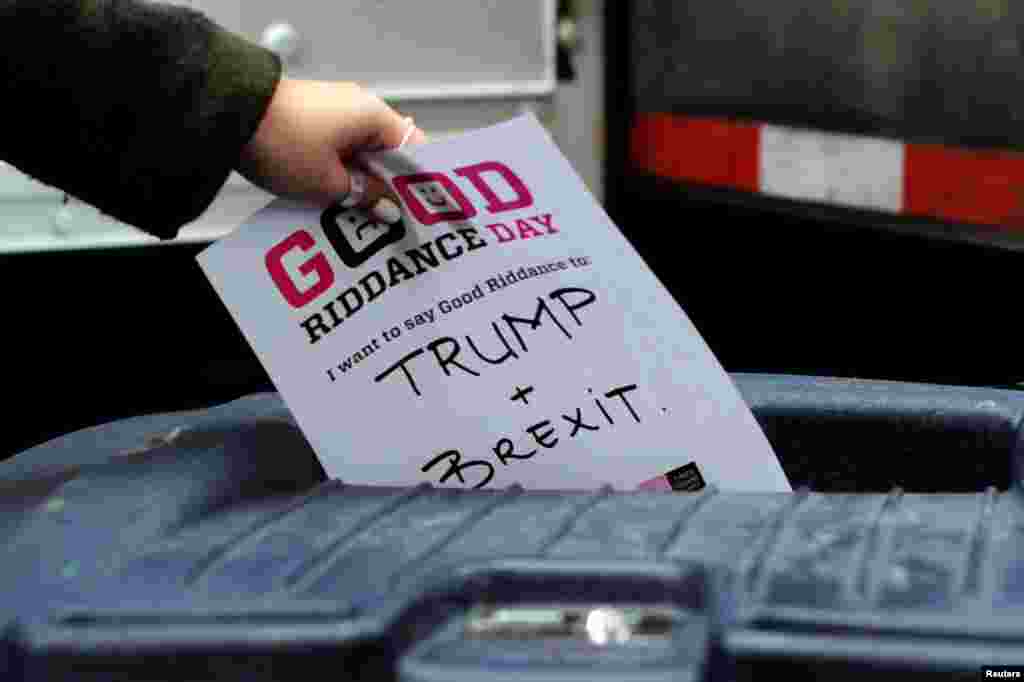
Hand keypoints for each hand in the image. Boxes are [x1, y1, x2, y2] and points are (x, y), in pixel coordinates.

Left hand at [236, 78, 425, 219]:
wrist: (225, 115)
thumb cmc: (283, 144)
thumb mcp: (329, 184)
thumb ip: (366, 198)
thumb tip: (389, 209)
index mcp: (375, 116)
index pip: (414, 150)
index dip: (419, 184)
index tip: (421, 213)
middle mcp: (359, 108)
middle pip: (388, 155)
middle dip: (389, 190)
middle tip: (391, 225)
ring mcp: (333, 112)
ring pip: (362, 156)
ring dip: (362, 185)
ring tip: (361, 219)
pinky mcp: (311, 120)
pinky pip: (338, 151)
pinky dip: (341, 174)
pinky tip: (336, 201)